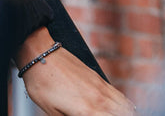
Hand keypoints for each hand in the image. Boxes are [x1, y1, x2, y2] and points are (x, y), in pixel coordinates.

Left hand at [16, 29, 135, 115]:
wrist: (40, 54)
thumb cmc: (41, 83)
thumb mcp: (51, 111)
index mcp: (87, 111)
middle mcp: (99, 100)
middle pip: (121, 114)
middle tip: (102, 115)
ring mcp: (101, 87)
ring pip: (124, 106)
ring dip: (124, 112)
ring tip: (118, 114)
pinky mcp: (98, 78)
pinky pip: (119, 95)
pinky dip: (123, 105)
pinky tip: (120, 108)